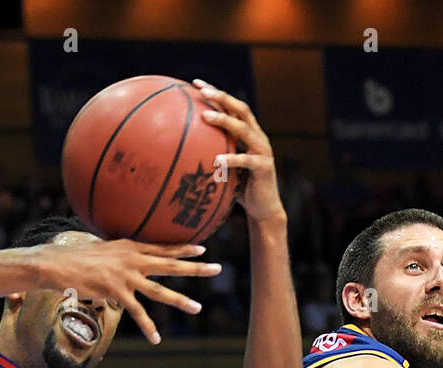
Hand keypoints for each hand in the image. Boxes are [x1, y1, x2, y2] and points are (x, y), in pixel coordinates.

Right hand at [33, 239, 221, 344]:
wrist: (57, 264)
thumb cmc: (75, 257)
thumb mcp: (101, 249)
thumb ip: (118, 255)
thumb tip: (124, 260)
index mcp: (130, 246)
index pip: (162, 247)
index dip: (183, 249)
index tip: (202, 249)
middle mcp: (132, 259)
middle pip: (170, 264)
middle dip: (195, 268)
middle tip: (217, 268)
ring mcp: (126, 276)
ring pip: (160, 290)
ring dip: (180, 300)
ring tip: (198, 307)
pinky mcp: (116, 291)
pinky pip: (137, 312)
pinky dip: (147, 326)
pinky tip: (156, 338)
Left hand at [194, 80, 283, 223]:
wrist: (263, 209)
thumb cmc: (239, 188)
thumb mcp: (222, 168)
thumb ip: (210, 155)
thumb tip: (178, 151)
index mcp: (248, 133)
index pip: (232, 107)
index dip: (216, 93)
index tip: (195, 83)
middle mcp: (257, 137)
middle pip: (241, 109)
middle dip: (222, 97)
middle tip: (202, 91)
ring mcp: (263, 151)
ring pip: (244, 129)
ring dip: (225, 120)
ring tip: (206, 116)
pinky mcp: (264, 167)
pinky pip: (246, 161)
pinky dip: (231, 159)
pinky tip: (216, 160)